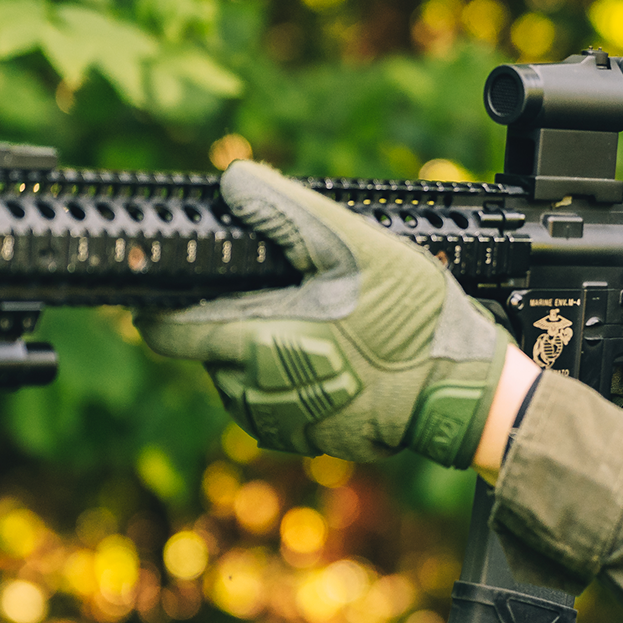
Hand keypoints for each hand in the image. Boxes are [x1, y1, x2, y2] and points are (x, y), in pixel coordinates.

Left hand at [137, 161, 512, 464]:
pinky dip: (286, 384)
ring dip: (257, 356)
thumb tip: (234, 180)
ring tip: (312, 329)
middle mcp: (254, 392)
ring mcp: (279, 424)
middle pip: (206, 353)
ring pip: (238, 382)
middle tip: (281, 298)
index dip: (164, 306)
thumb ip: (287, 212)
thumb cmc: (411, 322)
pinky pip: (271, 408)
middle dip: (229, 323)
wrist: (459, 395)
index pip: (169, 331)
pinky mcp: (305, 442)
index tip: (173, 287)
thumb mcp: (353, 247)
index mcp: (254, 342)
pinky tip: (327, 362)